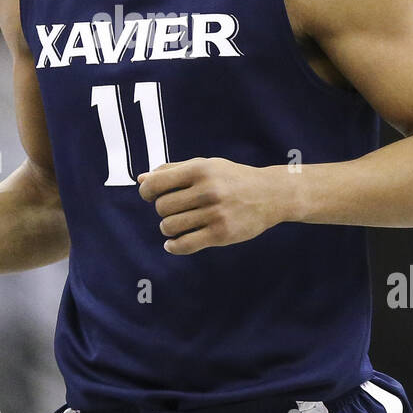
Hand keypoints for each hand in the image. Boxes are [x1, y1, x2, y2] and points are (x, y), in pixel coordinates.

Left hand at [136, 158, 282, 255]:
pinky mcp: (222, 234)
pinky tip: (173, 243)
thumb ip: (172, 171)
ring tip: (177, 225)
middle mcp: (208, 190)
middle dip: (163, 211)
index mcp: (200, 169)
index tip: (152, 197)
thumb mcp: (205, 165)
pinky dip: (173, 246)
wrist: (271, 194)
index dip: (147, 193)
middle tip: (174, 211)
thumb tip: (141, 180)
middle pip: (162, 208)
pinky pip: (185, 245)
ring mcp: (215, 213)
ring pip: (171, 227)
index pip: (156, 184)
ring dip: (168, 229)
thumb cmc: (232, 178)